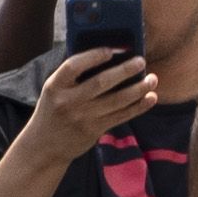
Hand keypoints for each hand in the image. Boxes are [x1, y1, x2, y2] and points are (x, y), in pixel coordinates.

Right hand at [14, 35, 166, 161]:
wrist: (44, 146)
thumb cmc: (53, 110)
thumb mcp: (54, 90)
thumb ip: (74, 75)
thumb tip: (107, 54)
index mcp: (55, 86)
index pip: (73, 66)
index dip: (93, 56)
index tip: (111, 50)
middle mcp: (68, 102)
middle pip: (101, 82)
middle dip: (124, 71)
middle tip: (141, 61)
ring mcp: (82, 118)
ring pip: (116, 100)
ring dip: (138, 89)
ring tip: (152, 79)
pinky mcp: (94, 130)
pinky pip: (121, 116)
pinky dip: (138, 106)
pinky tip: (150, 97)